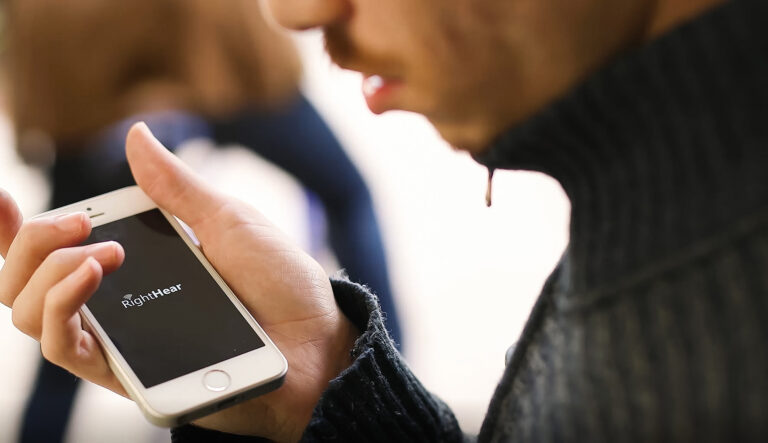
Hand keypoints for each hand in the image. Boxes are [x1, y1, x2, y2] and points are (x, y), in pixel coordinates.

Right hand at [0, 123, 359, 441]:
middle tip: (79, 223)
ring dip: (48, 272)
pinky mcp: (131, 376)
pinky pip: (66, 351)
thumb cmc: (280, 283)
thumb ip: (176, 188)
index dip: (12, 230)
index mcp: (135, 266)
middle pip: (23, 284)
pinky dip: (64, 306)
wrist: (316, 339)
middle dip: (30, 243)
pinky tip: (96, 272)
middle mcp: (117, 306)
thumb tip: (136, 135)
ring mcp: (120, 343)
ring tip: (102, 250)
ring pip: (30, 317)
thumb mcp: (228, 221)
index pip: (52, 253)